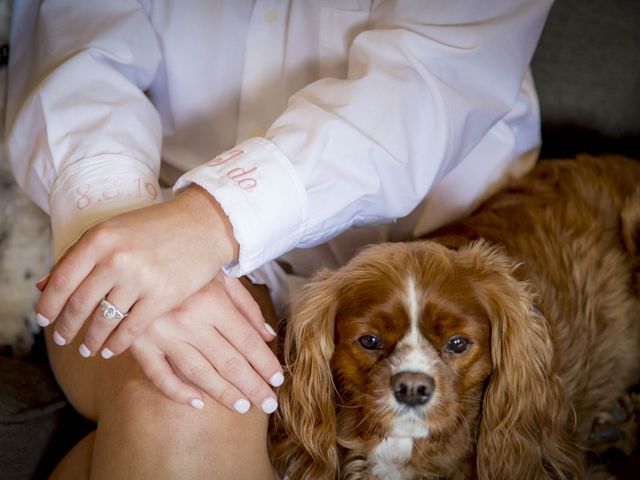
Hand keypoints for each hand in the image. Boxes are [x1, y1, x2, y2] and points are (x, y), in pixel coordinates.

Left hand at [36, 186, 237, 357]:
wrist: (203, 225)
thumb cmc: (155, 227)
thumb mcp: (113, 231)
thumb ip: (78, 256)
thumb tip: (42, 285)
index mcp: (99, 238)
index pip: (61, 281)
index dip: (48, 306)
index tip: (43, 321)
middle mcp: (117, 258)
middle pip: (79, 304)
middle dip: (67, 327)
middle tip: (62, 339)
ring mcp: (141, 278)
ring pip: (104, 320)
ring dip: (92, 339)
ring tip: (87, 348)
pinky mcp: (163, 296)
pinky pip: (131, 328)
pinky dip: (117, 343)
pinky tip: (111, 349)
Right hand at [130, 274, 282, 413]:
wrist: (135, 259)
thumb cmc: (185, 267)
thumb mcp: (221, 276)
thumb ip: (246, 305)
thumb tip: (268, 336)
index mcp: (212, 301)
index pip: (247, 340)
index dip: (265, 363)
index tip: (278, 380)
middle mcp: (190, 319)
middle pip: (228, 361)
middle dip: (252, 386)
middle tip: (269, 404)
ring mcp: (163, 334)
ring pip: (199, 372)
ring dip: (223, 393)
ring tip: (243, 407)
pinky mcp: (138, 344)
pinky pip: (159, 375)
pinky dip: (178, 391)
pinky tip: (198, 402)